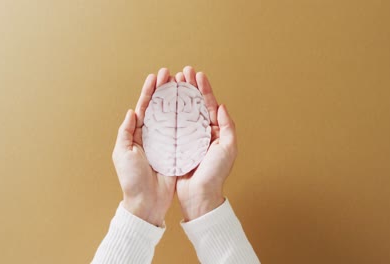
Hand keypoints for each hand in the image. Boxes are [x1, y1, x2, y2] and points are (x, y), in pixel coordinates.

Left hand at [112, 68, 176, 225]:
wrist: (147, 202)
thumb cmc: (131, 179)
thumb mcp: (122, 153)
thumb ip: (126, 131)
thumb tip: (132, 111)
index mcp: (138, 134)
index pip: (144, 107)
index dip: (150, 91)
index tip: (156, 76)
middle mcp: (153, 135)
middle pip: (160, 107)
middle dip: (165, 90)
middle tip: (171, 74)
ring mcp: (166, 142)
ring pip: (173, 116)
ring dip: (178, 100)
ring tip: (183, 84)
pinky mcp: (178, 151)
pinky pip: (184, 132)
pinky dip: (188, 118)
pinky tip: (193, 106)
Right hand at [175, 66, 237, 220]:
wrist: (200, 195)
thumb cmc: (216, 173)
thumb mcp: (228, 148)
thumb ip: (227, 126)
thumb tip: (222, 106)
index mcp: (215, 131)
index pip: (209, 104)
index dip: (203, 88)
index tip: (197, 74)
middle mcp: (201, 132)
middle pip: (194, 104)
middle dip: (188, 87)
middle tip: (182, 73)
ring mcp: (188, 138)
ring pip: (182, 112)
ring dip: (177, 96)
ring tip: (171, 82)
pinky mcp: (176, 145)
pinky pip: (171, 126)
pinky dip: (167, 113)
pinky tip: (162, 103)